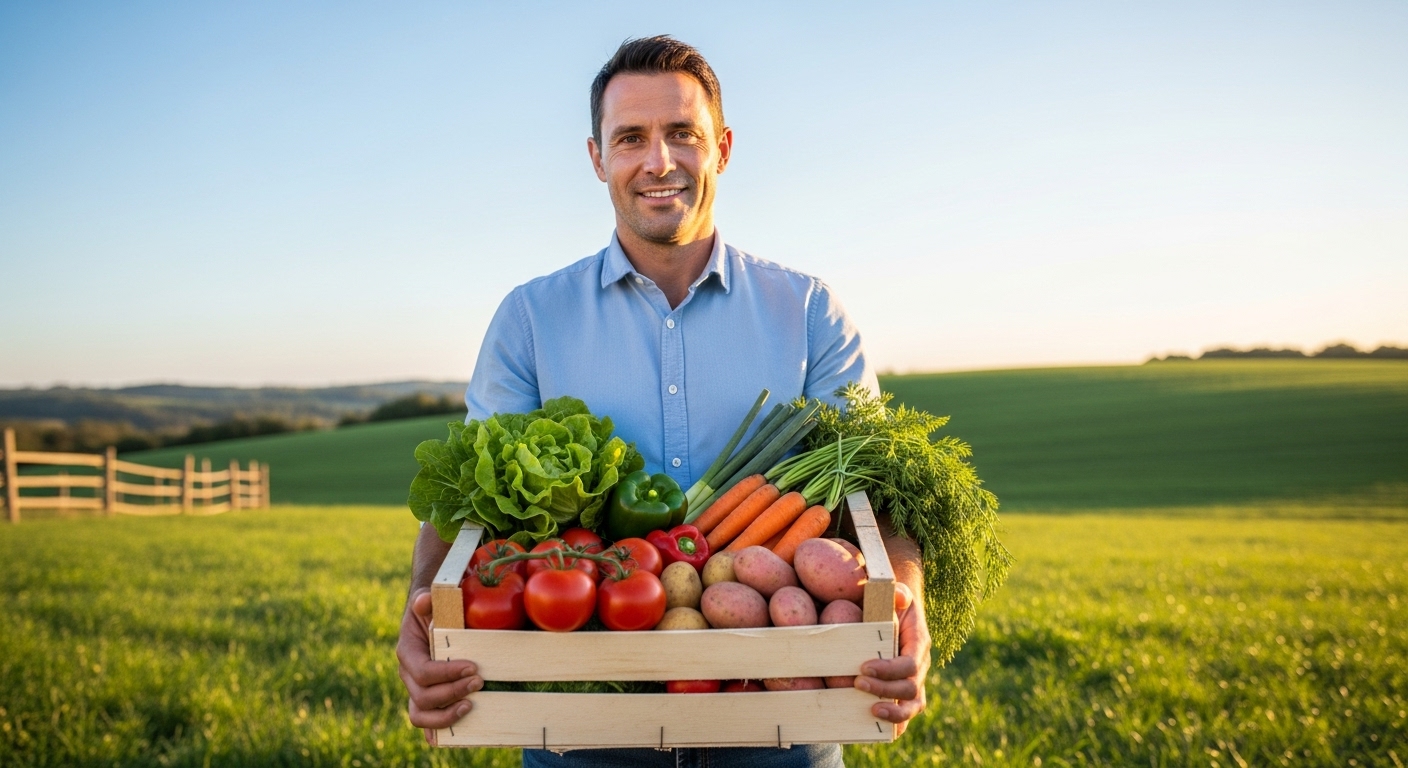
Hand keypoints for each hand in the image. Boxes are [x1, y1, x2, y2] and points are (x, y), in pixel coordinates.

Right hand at [396, 588, 482, 743]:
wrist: (429, 615)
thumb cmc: (432, 607)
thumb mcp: (429, 599)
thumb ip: (426, 599)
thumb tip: (424, 600)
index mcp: (408, 652)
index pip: (423, 671)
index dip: (446, 674)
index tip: (472, 668)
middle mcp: (408, 674)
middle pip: (424, 696)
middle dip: (453, 692)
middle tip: (480, 682)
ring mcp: (415, 689)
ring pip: (421, 714)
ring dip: (446, 715)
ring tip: (472, 706)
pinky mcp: (426, 697)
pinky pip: (426, 720)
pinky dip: (437, 731)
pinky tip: (454, 736)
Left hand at [854, 582, 929, 735]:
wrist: (899, 613)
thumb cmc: (894, 603)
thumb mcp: (898, 593)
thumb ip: (898, 593)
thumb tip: (898, 597)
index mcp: (919, 644)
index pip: (911, 664)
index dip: (890, 670)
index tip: (865, 667)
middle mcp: (920, 666)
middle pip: (910, 689)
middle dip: (885, 690)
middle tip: (858, 684)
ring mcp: (915, 682)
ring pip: (913, 706)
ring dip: (894, 714)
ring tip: (871, 712)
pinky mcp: (905, 693)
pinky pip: (906, 713)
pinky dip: (895, 725)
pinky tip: (875, 730)